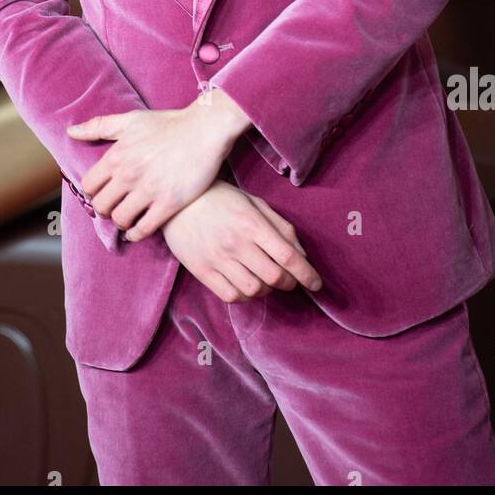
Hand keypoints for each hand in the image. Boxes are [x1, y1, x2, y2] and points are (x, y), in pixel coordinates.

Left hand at [67, 102, 244, 239]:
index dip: (94, 192)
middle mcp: (129, 174)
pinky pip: (143, 229)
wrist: (206, 129)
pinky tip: (138, 230)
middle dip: (106, 208)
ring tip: (128, 217)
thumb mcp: (131, 120)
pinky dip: (136, 234)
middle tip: (115, 207)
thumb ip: (99, 126)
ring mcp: (148, 190)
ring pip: (120, 219)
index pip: (89, 186)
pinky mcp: (168, 203)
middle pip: (101, 206)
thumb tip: (70, 132)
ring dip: (121, 221)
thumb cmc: (169, 124)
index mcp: (117, 155)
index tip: (104, 192)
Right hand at [160, 180, 322, 302]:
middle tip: (290, 279)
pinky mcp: (201, 271)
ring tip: (265, 279)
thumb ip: (280, 226)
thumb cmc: (221, 199)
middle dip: (290, 282)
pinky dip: (245, 296)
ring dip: (267, 290)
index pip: (287, 256)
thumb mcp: (254, 203)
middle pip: (274, 277)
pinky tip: (246, 284)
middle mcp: (236, 242)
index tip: (317, 284)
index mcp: (251, 223)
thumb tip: (302, 254)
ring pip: (254, 290)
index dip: (307, 274)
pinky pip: (231, 296)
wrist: (177, 202)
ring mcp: (217, 258)